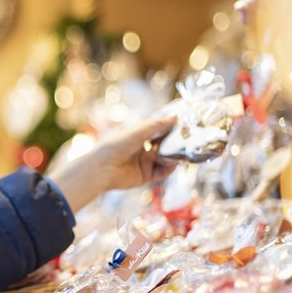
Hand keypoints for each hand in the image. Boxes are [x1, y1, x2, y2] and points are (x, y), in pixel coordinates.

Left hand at [48, 117, 175, 212]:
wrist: (102, 168)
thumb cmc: (115, 145)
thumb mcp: (138, 131)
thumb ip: (157, 125)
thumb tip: (175, 117)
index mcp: (137, 134)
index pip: (157, 129)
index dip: (170, 127)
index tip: (184, 124)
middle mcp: (141, 148)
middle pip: (163, 145)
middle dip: (175, 143)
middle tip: (189, 139)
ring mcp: (143, 162)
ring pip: (164, 158)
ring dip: (174, 156)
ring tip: (184, 152)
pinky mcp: (145, 176)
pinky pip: (161, 172)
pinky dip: (169, 168)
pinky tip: (174, 164)